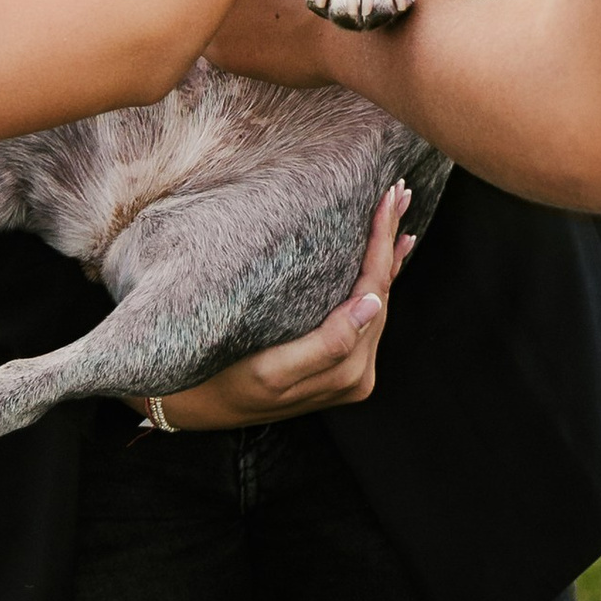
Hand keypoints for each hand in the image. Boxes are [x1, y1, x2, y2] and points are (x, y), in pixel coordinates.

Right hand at [147, 179, 416, 428]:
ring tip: (397, 215)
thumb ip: (329, 344)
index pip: (373, 293)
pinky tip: (390, 257)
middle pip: (381, 293)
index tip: (387, 202)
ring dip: (388, 257)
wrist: (201, 406)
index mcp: (346, 370)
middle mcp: (357, 372)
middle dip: (389, 242)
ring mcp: (352, 370)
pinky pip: (367, 313)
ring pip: (377, 300)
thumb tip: (372, 304)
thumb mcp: (271, 370)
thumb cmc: (226, 382)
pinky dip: (378, 280)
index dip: (381, 246)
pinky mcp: (342, 364)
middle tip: (399, 193)